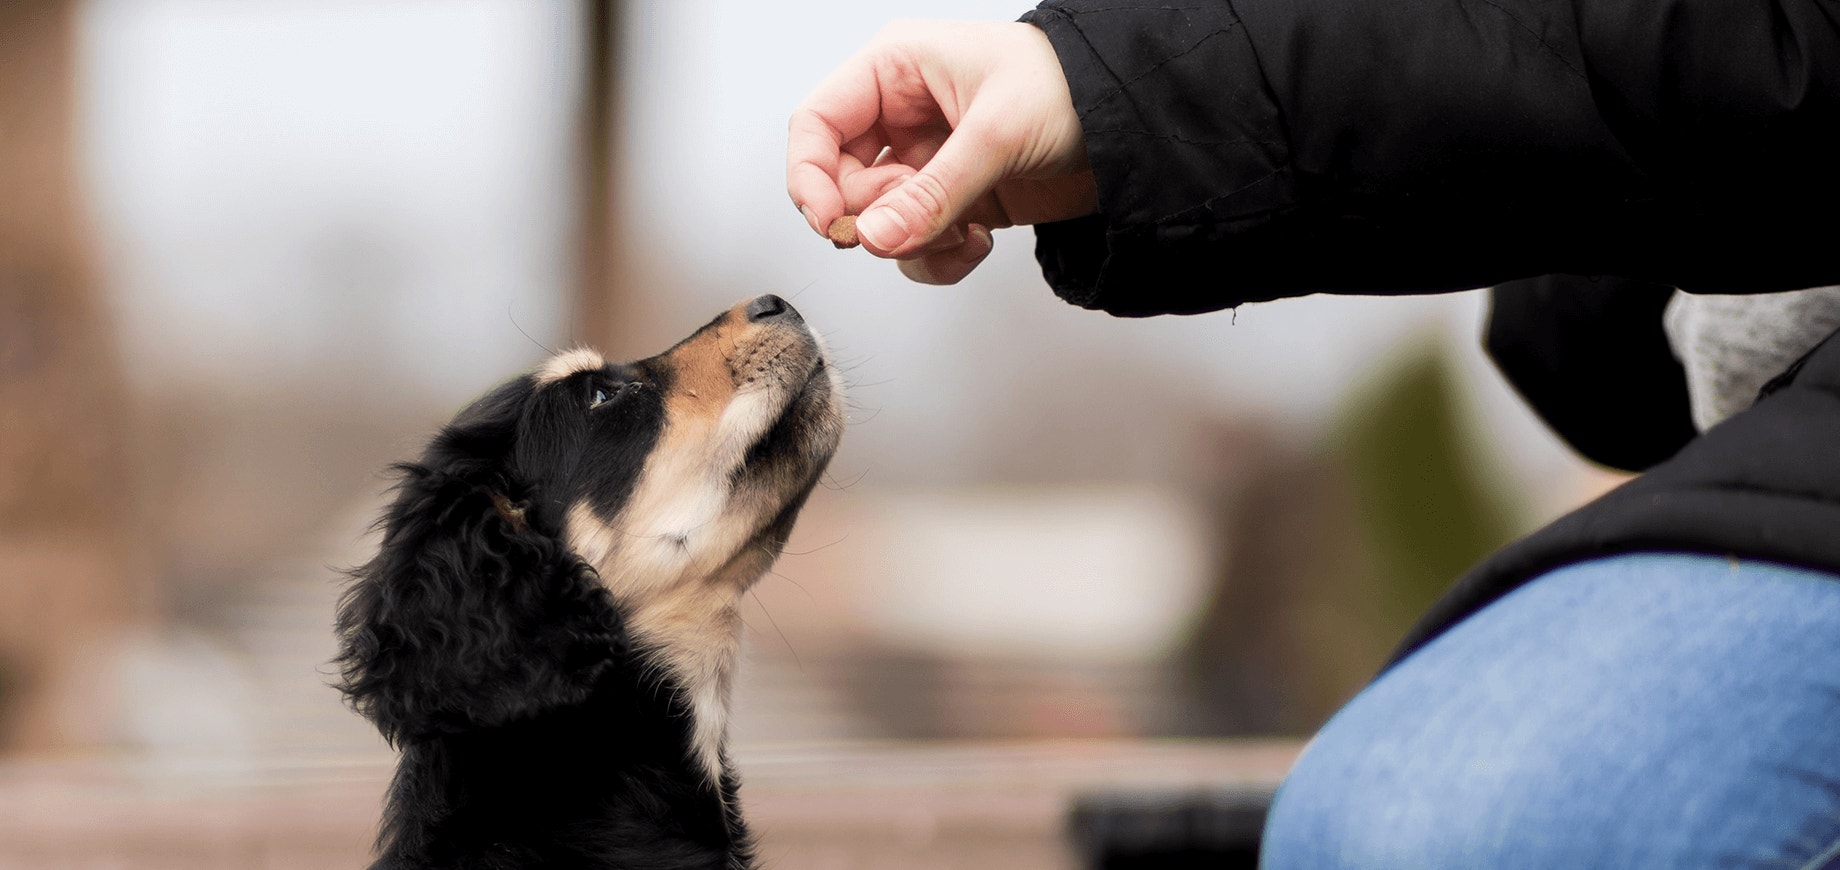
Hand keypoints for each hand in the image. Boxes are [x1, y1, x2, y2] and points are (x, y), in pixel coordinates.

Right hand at [787, 20, 1097, 284]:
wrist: (1139, 124)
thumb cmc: (1074, 88)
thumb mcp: (997, 134)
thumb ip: (932, 193)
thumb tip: (874, 238)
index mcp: (896, 70)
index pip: (817, 123)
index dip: (810, 176)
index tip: (833, 223)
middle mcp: (903, 115)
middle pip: (842, 183)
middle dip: (876, 218)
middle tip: (912, 228)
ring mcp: (927, 161)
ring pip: (879, 222)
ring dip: (914, 243)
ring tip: (963, 233)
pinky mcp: (954, 200)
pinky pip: (917, 243)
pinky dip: (940, 256)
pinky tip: (979, 241)